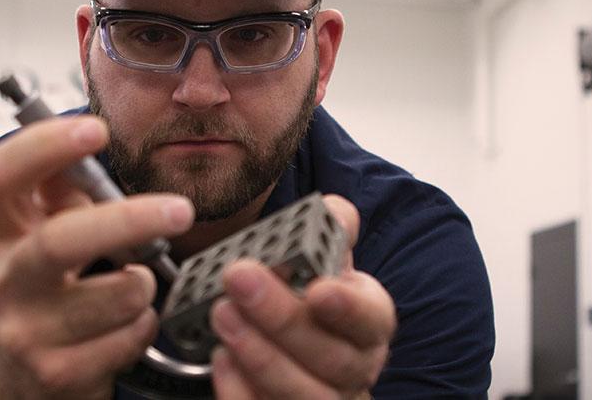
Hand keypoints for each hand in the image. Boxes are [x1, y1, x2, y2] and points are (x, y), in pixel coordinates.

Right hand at [0, 115, 194, 399]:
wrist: (9, 377)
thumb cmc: (36, 288)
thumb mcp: (34, 234)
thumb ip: (61, 190)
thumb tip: (92, 140)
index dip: (43, 147)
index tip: (95, 129)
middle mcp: (3, 280)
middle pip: (63, 240)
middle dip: (130, 221)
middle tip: (180, 209)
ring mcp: (27, 331)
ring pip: (120, 293)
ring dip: (145, 283)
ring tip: (135, 282)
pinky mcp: (59, 373)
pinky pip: (133, 335)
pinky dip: (145, 323)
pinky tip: (127, 321)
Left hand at [209, 195, 394, 398]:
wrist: (292, 338)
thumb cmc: (310, 294)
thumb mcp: (326, 255)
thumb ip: (331, 226)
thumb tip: (331, 211)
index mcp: (369, 322)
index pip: (371, 318)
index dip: (348, 307)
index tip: (318, 289)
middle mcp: (353, 368)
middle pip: (331, 358)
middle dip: (283, 319)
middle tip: (239, 279)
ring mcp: (321, 397)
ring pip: (301, 394)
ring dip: (259, 355)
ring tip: (222, 314)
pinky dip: (239, 390)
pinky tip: (220, 359)